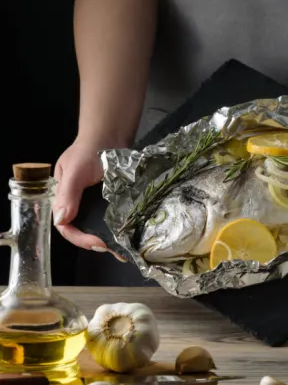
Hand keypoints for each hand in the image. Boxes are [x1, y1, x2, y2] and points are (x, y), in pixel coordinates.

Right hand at [53, 139, 123, 259]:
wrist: (110, 132)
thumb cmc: (90, 148)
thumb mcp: (75, 169)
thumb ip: (68, 194)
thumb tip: (61, 219)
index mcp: (63, 197)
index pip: (65, 226)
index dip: (79, 238)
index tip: (96, 242)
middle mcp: (77, 202)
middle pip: (81, 229)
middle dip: (94, 242)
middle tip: (112, 250)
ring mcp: (94, 202)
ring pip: (97, 226)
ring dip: (107, 239)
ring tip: (122, 251)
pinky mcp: (110, 199)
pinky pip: (111, 218)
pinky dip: (118, 228)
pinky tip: (128, 238)